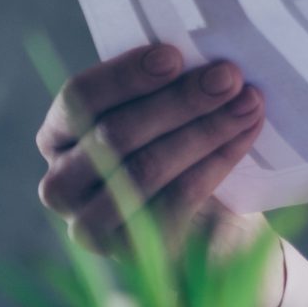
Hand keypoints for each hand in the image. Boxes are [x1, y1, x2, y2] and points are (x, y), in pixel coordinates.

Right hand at [35, 44, 283, 306]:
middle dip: (179, 101)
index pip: (78, 98)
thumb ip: (165, 90)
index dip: (126, 76)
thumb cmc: (180, 155)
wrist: (210, 230)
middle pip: (115, 133)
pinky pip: (176, 198)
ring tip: (248, 102)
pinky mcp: (129, 251)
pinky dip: (217, 161)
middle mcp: (61, 182)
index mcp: (59, 136)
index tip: (175, 55)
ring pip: (146, 168)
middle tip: (228, 76)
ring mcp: (89, 223)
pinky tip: (246, 134)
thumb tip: (204, 59)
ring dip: (204, 129)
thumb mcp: (163, 118)